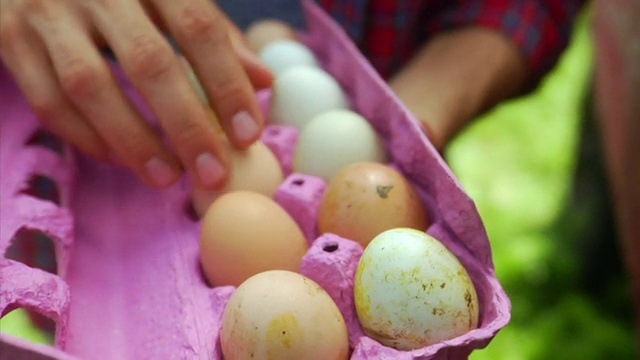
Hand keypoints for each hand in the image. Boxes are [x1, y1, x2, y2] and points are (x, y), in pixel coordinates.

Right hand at [0, 0, 272, 188]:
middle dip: (186, 125)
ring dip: (133, 140)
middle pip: (149, 62)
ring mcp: (47, 11)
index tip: (249, 134)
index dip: (227, 83)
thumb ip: (215, 35)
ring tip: (167, 178)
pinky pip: (47, 99)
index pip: (198, 27)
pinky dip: (85, 136)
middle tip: (212, 172)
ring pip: (90, 85)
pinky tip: (118, 158)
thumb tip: (264, 82)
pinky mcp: (10, 36)